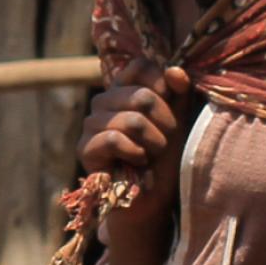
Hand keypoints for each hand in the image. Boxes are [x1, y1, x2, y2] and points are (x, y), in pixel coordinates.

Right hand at [80, 59, 191, 225]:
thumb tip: (176, 70)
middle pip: (141, 96)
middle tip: (164, 142)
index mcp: (124, 89)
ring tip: (152, 155)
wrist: (154, 197)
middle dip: (164, 123)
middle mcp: (103, 101)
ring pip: (131, 120)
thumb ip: (179, 92)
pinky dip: (135, 153)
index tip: (172, 105)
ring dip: (153, 143)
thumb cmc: (167, 155)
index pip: (139, 67)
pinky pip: (114, 139)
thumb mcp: (180, 119)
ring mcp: (90, 124)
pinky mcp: (85, 148)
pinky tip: (138, 162)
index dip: (161, 84)